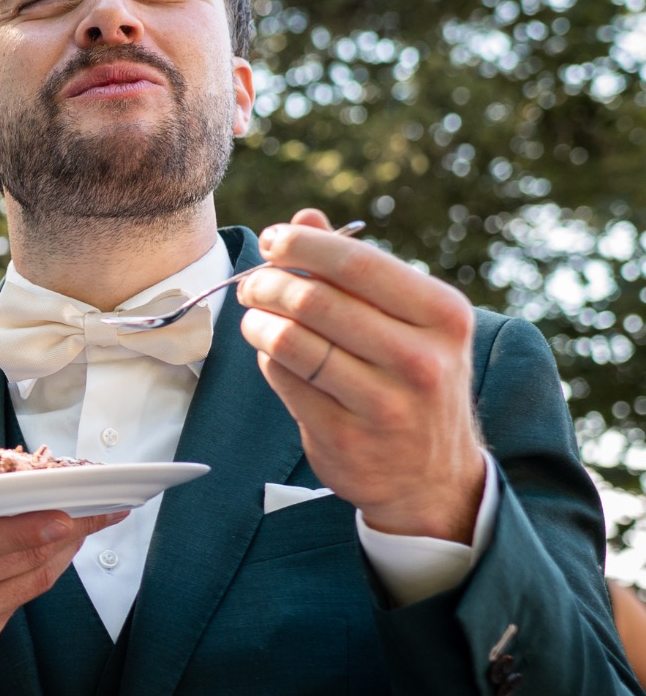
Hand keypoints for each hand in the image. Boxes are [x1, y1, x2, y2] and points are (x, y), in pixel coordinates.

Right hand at [0, 468, 125, 686]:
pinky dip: (40, 575)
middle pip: (17, 559)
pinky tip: (51, 555)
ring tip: (85, 525)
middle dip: (65, 531)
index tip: (66, 516)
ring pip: (30, 581)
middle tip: (98, 507)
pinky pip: (20, 603)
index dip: (24, 529)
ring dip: (62, 551)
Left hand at [238, 209, 486, 541]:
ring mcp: (384, 403)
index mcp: (442, 315)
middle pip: (315, 301)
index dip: (302, 246)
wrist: (434, 477)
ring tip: (254, 316)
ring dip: (257, 321)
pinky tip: (271, 354)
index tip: (271, 240)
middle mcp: (420, 359)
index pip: (358, 263)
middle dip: (268, 283)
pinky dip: (266, 359)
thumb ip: (357, 269)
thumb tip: (305, 218)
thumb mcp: (410, 321)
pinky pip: (283, 380)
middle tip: (252, 283)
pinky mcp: (345, 437)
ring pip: (291, 341)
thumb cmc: (413, 380)